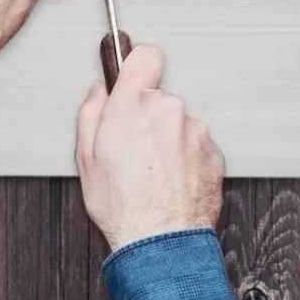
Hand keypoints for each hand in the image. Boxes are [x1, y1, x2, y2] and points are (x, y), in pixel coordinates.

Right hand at [75, 45, 224, 252]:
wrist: (160, 243)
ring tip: (154, 172)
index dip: (138, 65)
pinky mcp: (213, 153)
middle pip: (159, 97)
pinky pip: (196, 145)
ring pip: (179, 123)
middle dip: (148, 116)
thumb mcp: (86, 158)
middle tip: (134, 147)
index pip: (145, 56)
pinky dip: (186, 159)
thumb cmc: (122, 206)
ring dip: (169, 139)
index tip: (134, 75)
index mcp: (132, 105)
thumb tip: (98, 93)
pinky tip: (171, 181)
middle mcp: (167, 110)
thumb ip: (91, 112)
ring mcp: (194, 131)